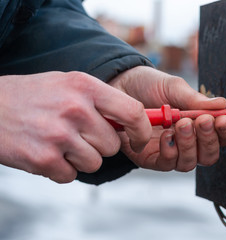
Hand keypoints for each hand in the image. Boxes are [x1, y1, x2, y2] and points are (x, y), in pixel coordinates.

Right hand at [0, 71, 151, 182]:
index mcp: (85, 87)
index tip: (138, 138)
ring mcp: (58, 135)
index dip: (141, 130)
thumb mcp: (69, 84)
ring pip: (94, 163)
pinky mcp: (43, 158)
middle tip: (79, 135)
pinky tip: (46, 152)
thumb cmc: (33, 95)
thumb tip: (131, 123)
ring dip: (80, 159)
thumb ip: (101, 101)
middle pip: (112, 145)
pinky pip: (70, 176)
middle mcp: (75, 109)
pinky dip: (61, 169)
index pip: (132, 112)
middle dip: (99, 145)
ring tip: (60, 142)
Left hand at [109, 66, 225, 171]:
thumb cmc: (149, 86)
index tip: (222, 119)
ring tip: (181, 124)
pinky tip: (165, 135)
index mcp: (198, 124)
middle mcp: (187, 142)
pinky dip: (170, 151)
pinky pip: (167, 164)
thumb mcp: (173, 87)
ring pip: (189, 163)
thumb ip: (194, 99)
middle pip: (208, 155)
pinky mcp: (150, 158)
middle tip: (203, 121)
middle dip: (208, 140)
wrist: (118, 86)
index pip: (220, 136)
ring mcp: (169, 152)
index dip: (225, 132)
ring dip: (189, 145)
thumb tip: (222, 104)